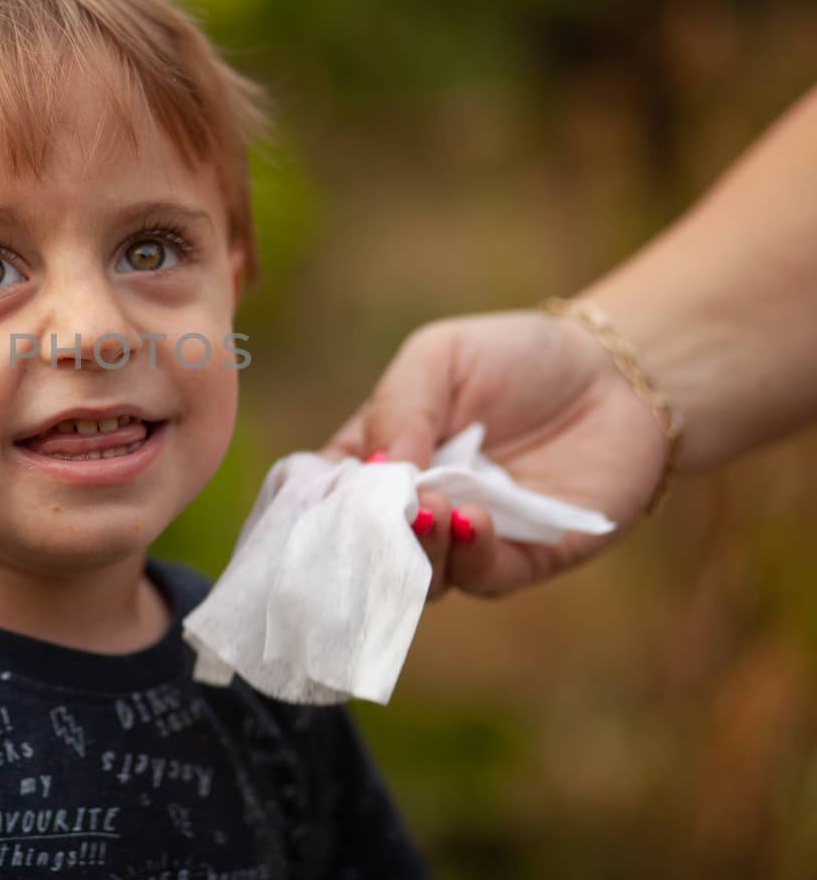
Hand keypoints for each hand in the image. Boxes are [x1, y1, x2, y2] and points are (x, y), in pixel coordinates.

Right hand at [328, 309, 669, 599]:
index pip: (327, 499)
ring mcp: (467, 539)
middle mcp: (417, 508)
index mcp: (380, 459)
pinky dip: (470, 557)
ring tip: (433, 507)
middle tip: (390, 507)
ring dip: (419, 552)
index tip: (318, 505)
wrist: (623, 372)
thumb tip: (374, 472)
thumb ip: (398, 406)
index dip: (314, 510)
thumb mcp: (440, 356)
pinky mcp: (525, 559)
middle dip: (368, 539)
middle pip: (368, 550)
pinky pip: (484, 579)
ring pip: (422, 577)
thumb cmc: (520, 357)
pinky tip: (472, 520)